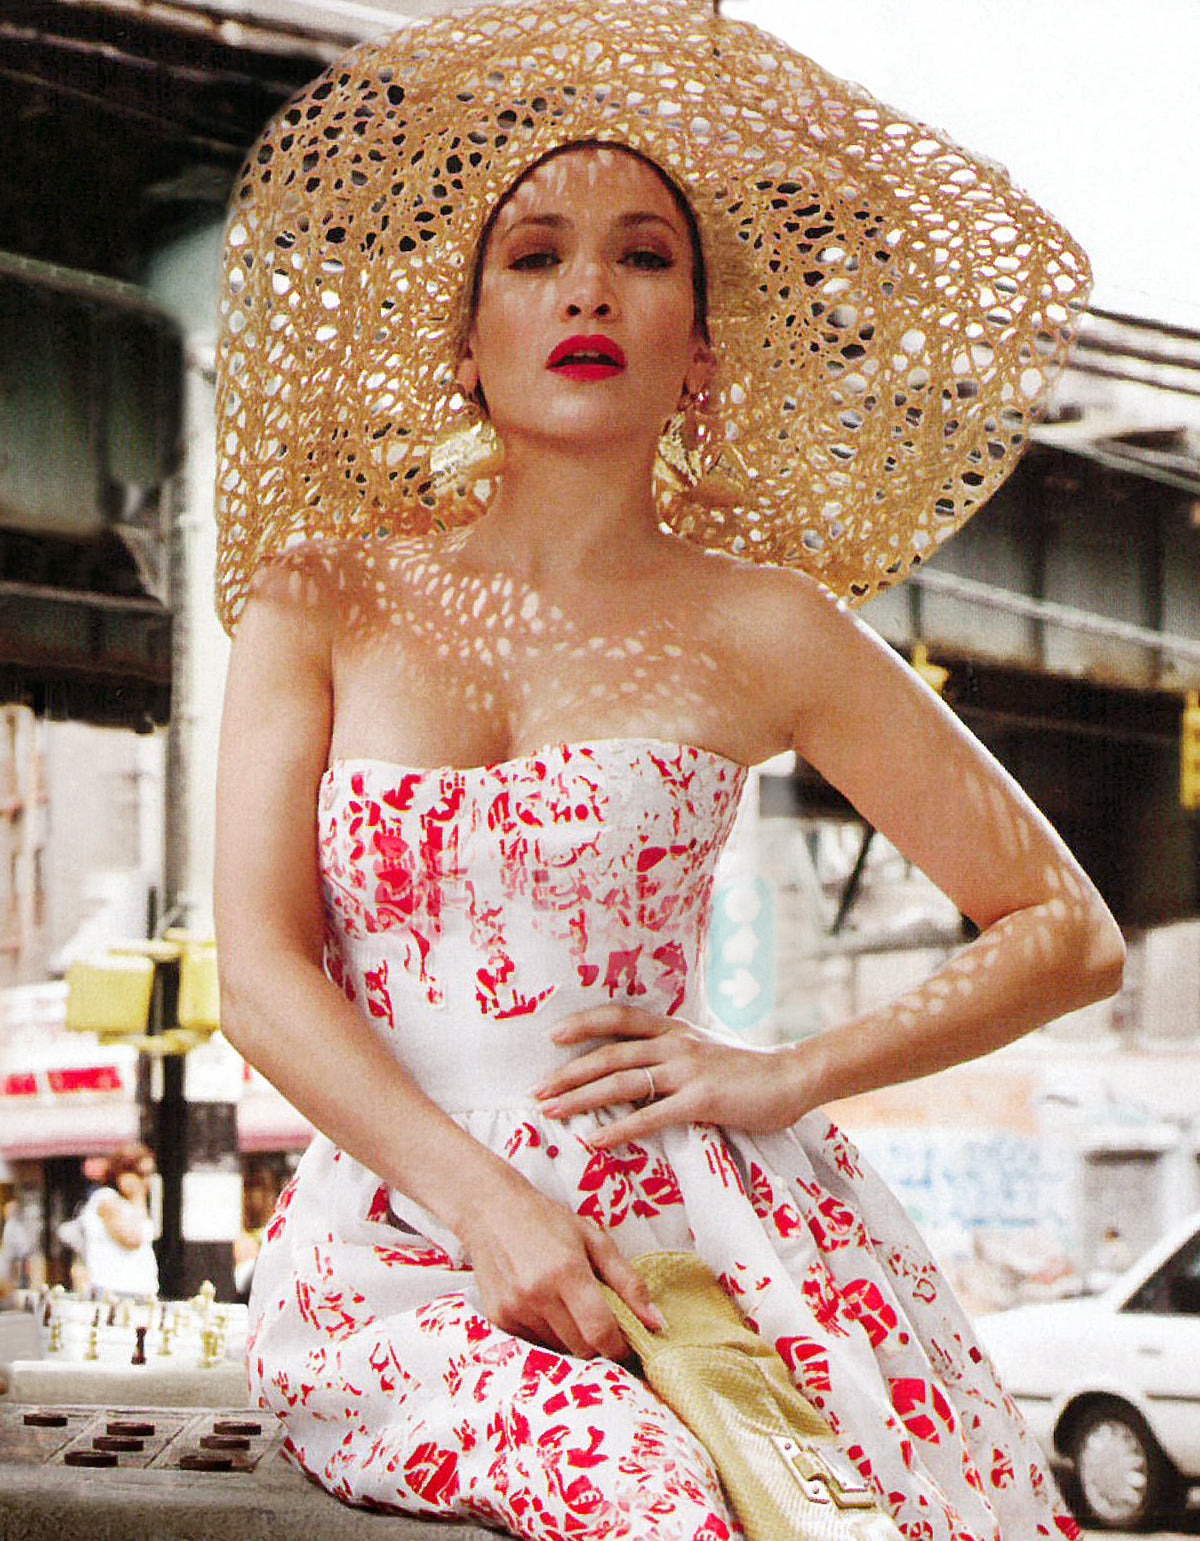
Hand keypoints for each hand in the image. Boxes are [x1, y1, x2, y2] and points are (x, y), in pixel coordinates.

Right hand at [455, 1163, 664, 1359]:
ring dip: (572, 1338)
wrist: (491, 1211)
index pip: (600, 1332)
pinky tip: (546, 1307)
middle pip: (581, 1347)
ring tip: (569, 1307)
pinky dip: (548, 1335)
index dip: (619, 1347)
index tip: (628, 1343)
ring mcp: (515, 1309)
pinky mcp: (499, 1318)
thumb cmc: (548, 1221)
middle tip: (602, 1322)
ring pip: (558, 1348)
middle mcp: (537, 1294)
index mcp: (567, 1272)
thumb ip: (628, 1282)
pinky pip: (534, 1344)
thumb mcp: (595, 1239)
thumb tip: (656, 1323)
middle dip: (598, 1343)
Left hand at [534, 1005, 812, 1147]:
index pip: (620, 1018)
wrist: (792, 1078)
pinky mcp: (701, 1099)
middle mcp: (675, 1044)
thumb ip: (673, 1055)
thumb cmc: (747, 1070)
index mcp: (675, 1029)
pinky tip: (595, 1141)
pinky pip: (650, 1116)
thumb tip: (638, 1067)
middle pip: (610, 1054)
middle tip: (536, 1090)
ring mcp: (687, 1070)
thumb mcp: (704, 1051)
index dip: (584, 1023)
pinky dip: (619, 1129)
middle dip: (568, 1072)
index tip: (553, 1036)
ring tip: (551, 1112)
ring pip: (622, 1082)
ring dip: (581, 1098)